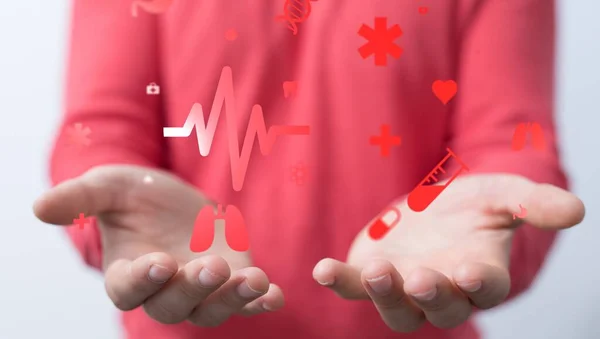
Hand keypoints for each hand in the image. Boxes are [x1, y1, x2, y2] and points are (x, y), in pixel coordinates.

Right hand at [33, 165, 283, 325]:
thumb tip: (40, 207)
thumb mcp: (108, 187)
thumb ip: (80, 198)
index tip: (159, 263)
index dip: (142, 280)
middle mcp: (163, 291)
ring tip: (254, 280)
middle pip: (174, 306)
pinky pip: (246, 300)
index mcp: (127, 273)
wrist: (174, 197)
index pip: (129, 289)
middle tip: (210, 267)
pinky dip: (260, 301)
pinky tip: (275, 293)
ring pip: (213, 309)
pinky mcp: (231, 280)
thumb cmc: (134, 194)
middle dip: (193, 289)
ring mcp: (200, 289)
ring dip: (233, 299)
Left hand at [312, 174, 583, 331]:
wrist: (430, 209)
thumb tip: (576, 209)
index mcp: (481, 273)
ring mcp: (405, 289)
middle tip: (420, 278)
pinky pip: (354, 287)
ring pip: (397, 310)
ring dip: (386, 295)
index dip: (479, 283)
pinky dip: (338, 282)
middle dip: (431, 295)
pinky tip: (322, 269)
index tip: (470, 271)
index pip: (486, 287)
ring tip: (377, 272)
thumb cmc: (470, 206)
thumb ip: (532, 203)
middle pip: (441, 308)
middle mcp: (444, 290)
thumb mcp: (502, 194)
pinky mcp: (370, 278)